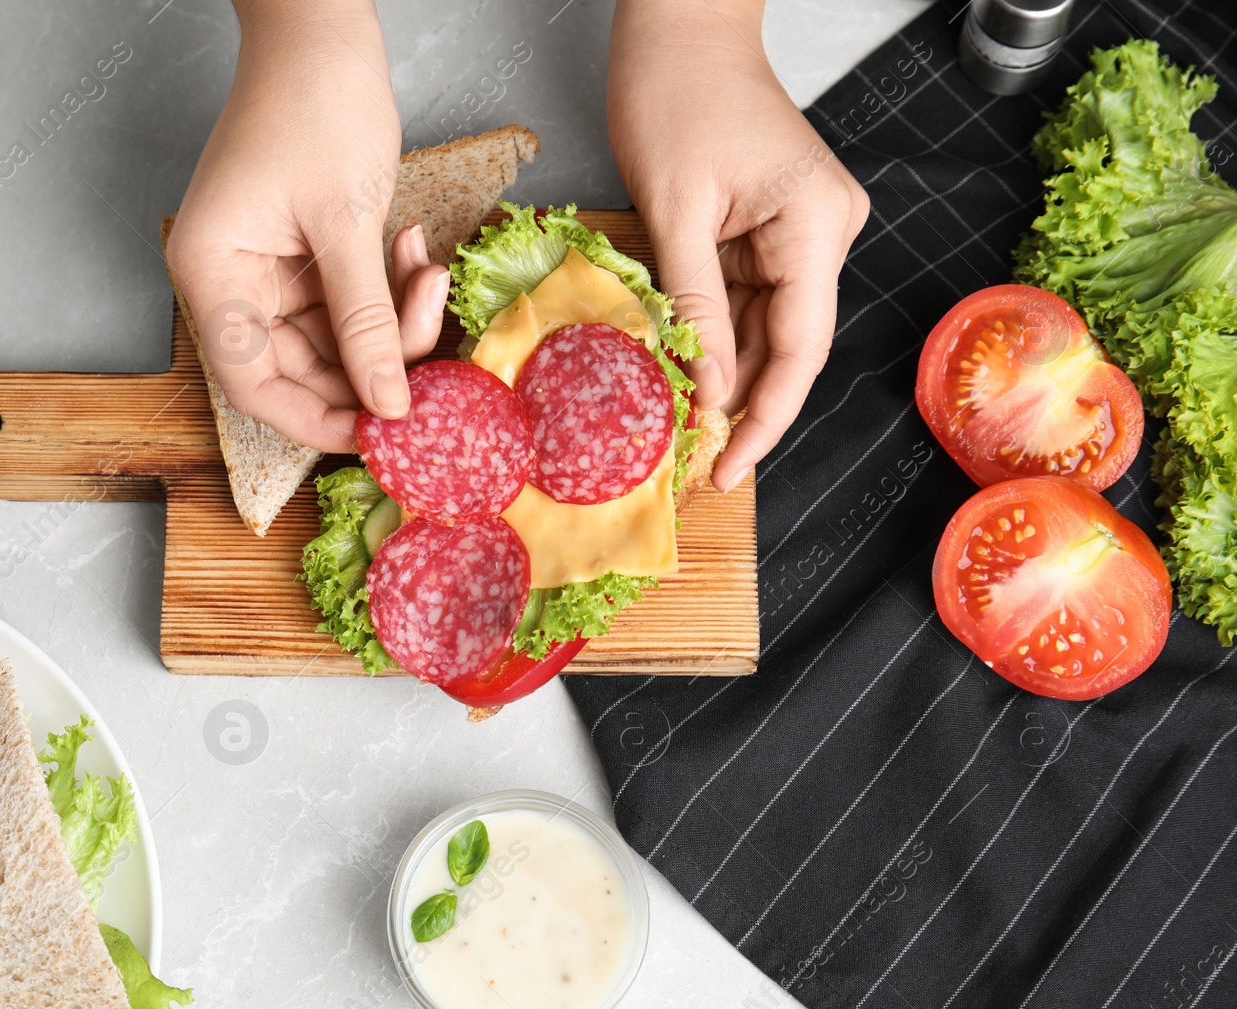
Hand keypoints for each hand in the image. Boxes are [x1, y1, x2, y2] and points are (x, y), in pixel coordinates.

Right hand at [165, 0, 450, 452]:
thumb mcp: (346, 223)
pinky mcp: (307, 258)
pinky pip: (352, 307)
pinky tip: (416, 258)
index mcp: (213, 274)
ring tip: (428, 279)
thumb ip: (366, 321)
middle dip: (373, 365)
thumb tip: (388, 404)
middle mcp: (232, 282)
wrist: (324, 31)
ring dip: (393, 326)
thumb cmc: (316, 105)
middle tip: (431, 364)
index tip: (377, 436)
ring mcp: (270, 272)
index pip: (254, 384)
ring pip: (337, 342)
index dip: (316, 419)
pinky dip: (391, 296)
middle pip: (301, 369)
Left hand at [608, 0, 868, 491]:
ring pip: (768, 328)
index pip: (800, 350)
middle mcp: (828, 232)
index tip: (729, 471)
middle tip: (698, 465)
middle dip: (743, 406)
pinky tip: (687, 372)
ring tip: (682, 428)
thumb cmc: (675, 93)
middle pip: (790, 346)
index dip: (765, 419)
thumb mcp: (673, 212)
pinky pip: (750, 299)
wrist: (681, 29)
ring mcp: (806, 231)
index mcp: (817, 224)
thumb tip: (708, 391)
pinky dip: (718, 335)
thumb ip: (694, 307)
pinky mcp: (778, 228)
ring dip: (727, 373)